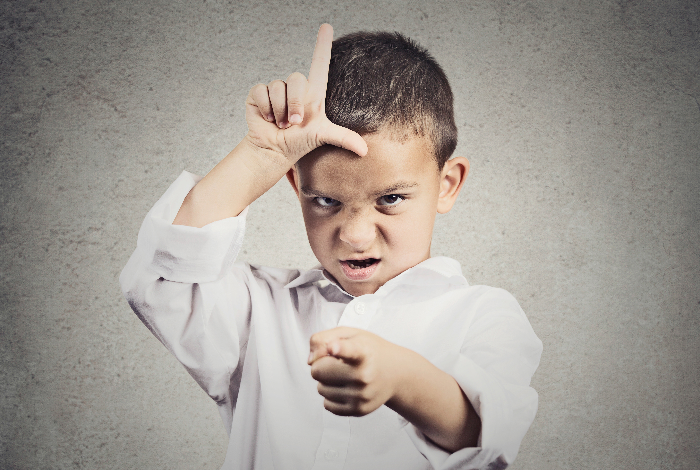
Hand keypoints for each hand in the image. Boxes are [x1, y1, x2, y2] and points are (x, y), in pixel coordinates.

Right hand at [244, 24, 367, 165]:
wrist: (274, 150)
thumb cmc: (300, 143)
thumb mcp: (322, 136)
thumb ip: (343, 139)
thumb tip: (366, 151)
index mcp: (313, 93)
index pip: (319, 63)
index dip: (323, 44)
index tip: (327, 25)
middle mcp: (296, 88)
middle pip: (297, 79)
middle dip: (295, 104)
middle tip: (293, 123)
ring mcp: (277, 90)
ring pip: (278, 88)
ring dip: (280, 110)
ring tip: (281, 124)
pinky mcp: (259, 94)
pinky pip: (262, 91)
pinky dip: (265, 108)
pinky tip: (267, 119)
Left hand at [308, 327, 400, 415]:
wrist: (396, 373)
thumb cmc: (368, 350)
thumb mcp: (349, 334)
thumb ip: (323, 338)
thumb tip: (310, 361)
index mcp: (363, 352)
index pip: (350, 350)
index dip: (340, 348)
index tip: (334, 347)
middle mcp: (364, 375)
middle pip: (318, 371)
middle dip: (321, 365)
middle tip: (337, 362)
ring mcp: (362, 395)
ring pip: (320, 389)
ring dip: (327, 381)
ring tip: (345, 374)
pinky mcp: (359, 410)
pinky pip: (327, 405)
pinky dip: (331, 396)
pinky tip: (347, 387)